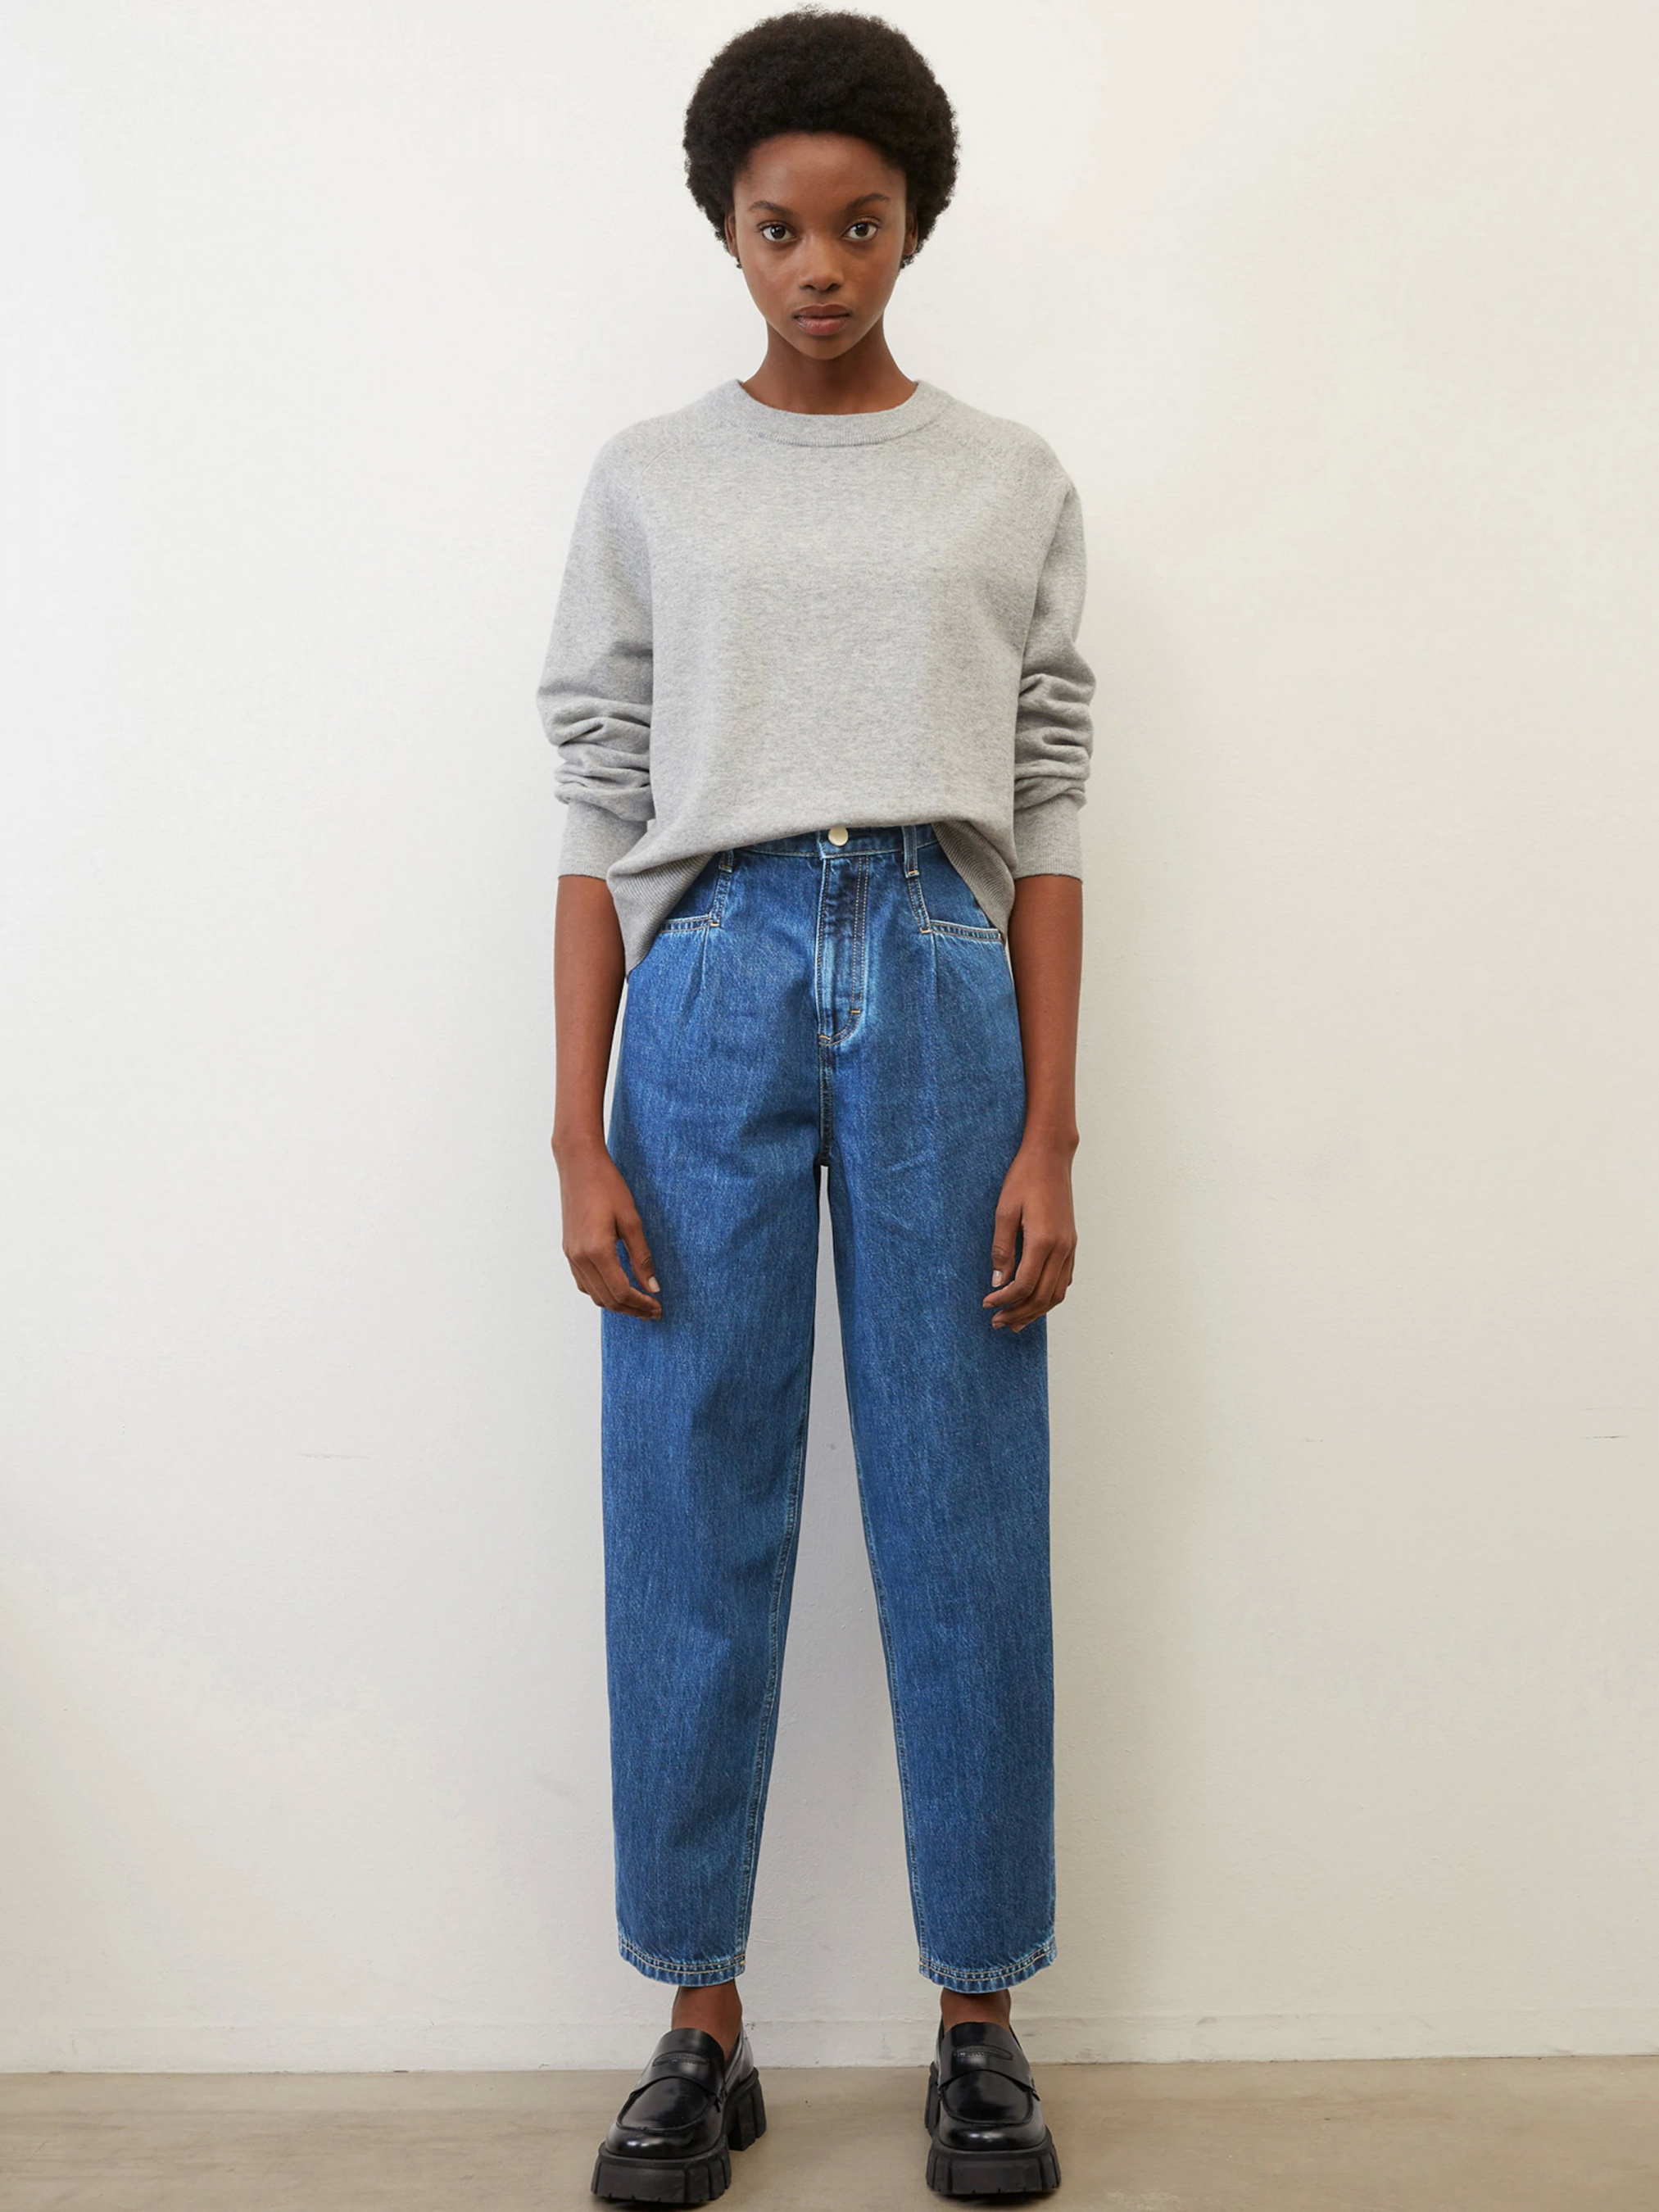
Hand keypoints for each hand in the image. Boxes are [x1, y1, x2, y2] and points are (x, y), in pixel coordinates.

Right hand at [553, 1137, 661, 1317]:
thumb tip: (653, 1287)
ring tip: (639, 1304)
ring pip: (594, 1294)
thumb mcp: (631, 1220)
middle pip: (607, 1299)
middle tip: (653, 1311)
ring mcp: (571, 1255)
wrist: (578, 1165)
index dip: (641, 1305)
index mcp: (596, 1251)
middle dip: (632, 1310)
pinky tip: (617, 1288)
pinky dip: (601, 1292)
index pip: (621, 1292)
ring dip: (617, 1304)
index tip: (658, 1308)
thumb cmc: (607, 1186)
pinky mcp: (569, 1250)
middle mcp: (579, 1258)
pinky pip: (583, 1283)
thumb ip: (642, 1257)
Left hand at [983, 1138, 1077, 1331]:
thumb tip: (998, 1282)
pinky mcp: (1071, 1244)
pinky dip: (1049, 1296)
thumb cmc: (1023, 1180)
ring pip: (1057, 1293)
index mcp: (1044, 1241)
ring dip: (1036, 1311)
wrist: (1050, 1158)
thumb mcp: (1004, 1212)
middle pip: (1042, 1296)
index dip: (1004, 1300)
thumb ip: (1002, 1249)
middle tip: (997, 1322)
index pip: (1024, 1285)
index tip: (987, 1305)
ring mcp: (1070, 1247)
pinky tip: (1034, 1300)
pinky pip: (1064, 1280)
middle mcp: (1062, 1248)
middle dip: (1018, 1313)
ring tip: (1015, 1322)